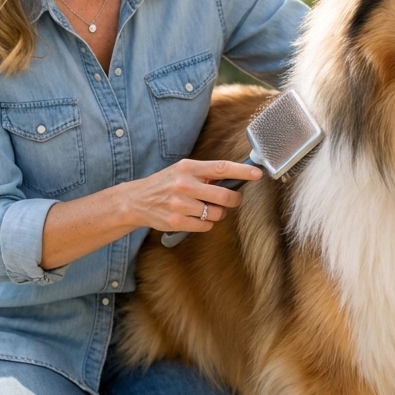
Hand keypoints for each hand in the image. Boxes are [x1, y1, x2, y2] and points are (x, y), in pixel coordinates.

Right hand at [130, 158, 262, 233]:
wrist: (137, 200)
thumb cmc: (166, 184)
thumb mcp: (183, 170)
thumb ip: (205, 173)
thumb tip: (234, 177)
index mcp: (188, 168)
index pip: (221, 168)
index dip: (242, 171)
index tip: (257, 174)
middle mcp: (184, 184)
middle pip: (224, 196)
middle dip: (233, 200)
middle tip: (232, 200)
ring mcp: (180, 204)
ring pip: (217, 214)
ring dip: (218, 213)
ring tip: (206, 208)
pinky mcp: (177, 221)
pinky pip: (205, 226)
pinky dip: (206, 223)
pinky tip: (195, 217)